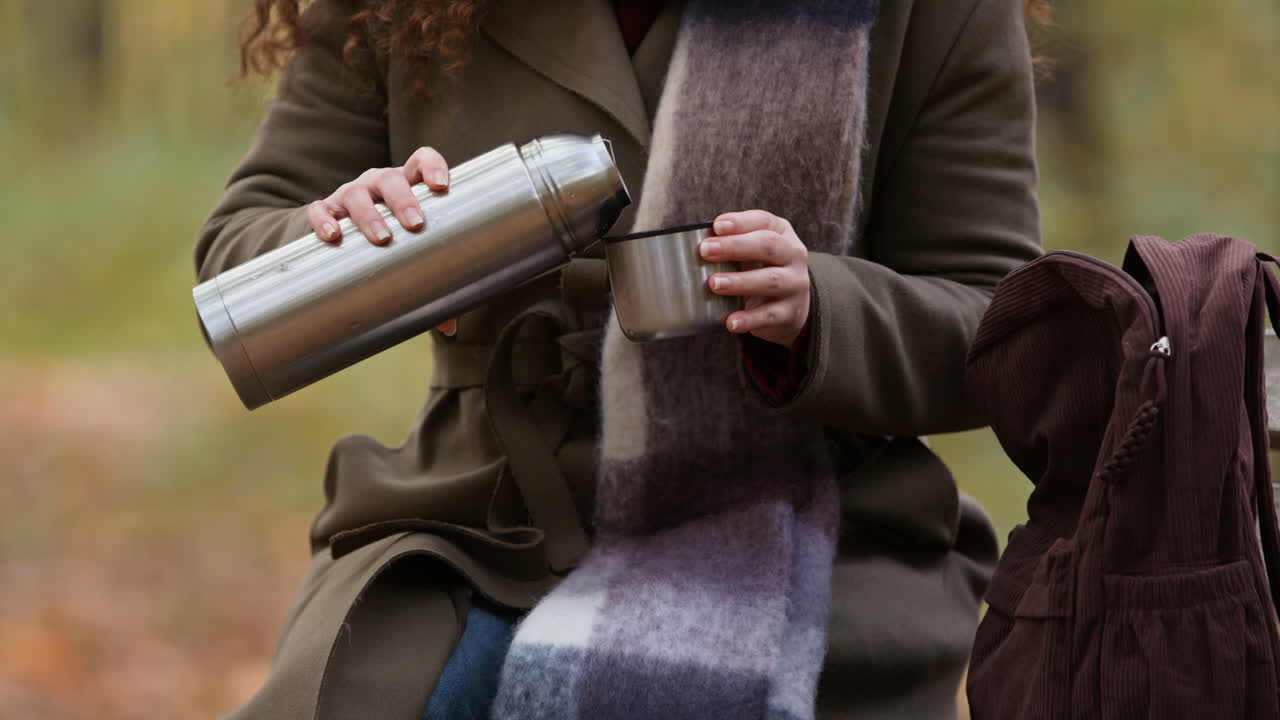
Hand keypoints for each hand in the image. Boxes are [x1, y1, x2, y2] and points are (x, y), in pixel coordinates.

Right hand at [307, 146, 456, 335]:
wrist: (338, 238)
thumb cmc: (390, 244)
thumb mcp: (410, 254)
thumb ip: (432, 282)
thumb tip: (448, 328)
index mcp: (407, 185)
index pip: (420, 160)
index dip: (431, 166)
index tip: (442, 186)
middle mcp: (378, 184)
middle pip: (391, 179)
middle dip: (404, 200)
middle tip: (416, 225)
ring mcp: (350, 195)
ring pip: (357, 195)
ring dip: (370, 215)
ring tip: (382, 238)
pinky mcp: (324, 211)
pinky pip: (320, 210)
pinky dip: (325, 221)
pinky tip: (333, 237)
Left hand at [700, 210, 810, 347]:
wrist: (792, 307)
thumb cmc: (762, 270)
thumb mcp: (752, 251)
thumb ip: (730, 244)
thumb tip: (698, 245)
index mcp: (782, 233)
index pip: (764, 221)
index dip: (740, 222)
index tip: (716, 226)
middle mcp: (793, 256)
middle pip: (768, 245)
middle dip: (735, 247)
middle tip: (705, 251)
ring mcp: (795, 284)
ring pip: (771, 280)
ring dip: (740, 282)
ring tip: (714, 284)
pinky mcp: (790, 312)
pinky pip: (769, 315)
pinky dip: (749, 319)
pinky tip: (730, 321)